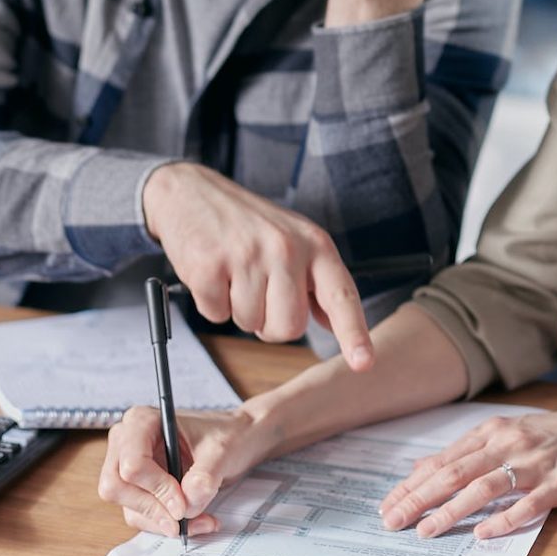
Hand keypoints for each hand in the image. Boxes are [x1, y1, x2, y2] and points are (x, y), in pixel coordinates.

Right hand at [98, 404, 272, 536]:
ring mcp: (128, 466)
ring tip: (202, 520)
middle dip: (153, 509)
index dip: (156, 489)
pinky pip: (140, 515)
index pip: (132, 464)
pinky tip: (195, 520)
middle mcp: (127, 442)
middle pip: (117, 487)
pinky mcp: (138, 488)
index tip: (182, 504)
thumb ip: (204, 476)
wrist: (237, 440)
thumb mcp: (222, 451)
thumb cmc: (227, 435)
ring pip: (129, 507)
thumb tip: (186, 505)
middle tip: (184, 519)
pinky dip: (165, 523)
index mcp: (142, 421)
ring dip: (163, 521)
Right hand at [141, 162, 372, 367]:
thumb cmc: (249, 224)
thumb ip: (316, 282)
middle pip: (289, 327)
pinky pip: (217, 315)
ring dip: (239, 310)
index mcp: (316, 244)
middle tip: (259, 292)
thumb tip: (334, 323)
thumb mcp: (295, 240)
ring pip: (250, 324)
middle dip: (270, 324)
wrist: (193, 192)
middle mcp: (287, 248)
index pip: (341, 295)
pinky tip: (213, 272)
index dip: (354, 333)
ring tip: (234, 273)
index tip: (363, 363)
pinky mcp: (210, 265)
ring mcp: (248, 255)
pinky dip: (212, 303)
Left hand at [379, 407, 556, 539]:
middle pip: (455, 473)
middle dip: (419, 499)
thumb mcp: (505, 433)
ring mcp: (532, 463)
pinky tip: (483, 534)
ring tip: (427, 531)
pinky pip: (527, 504)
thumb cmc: (553, 436)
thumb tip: (422, 468)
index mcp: (492, 432)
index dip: (412, 484)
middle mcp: (507, 443)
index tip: (387, 504)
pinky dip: (503, 519)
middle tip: (393, 521)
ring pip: (483, 487)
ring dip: (451, 510)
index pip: (443, 461)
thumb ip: (465, 451)